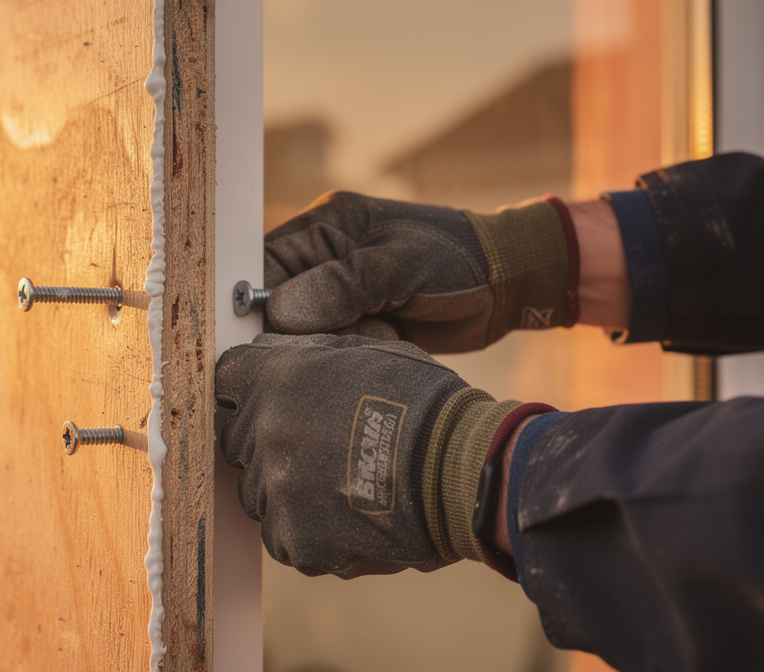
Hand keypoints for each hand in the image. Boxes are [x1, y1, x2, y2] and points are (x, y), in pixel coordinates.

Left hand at [215, 333, 527, 577]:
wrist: (463, 474)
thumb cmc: (423, 404)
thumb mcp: (365, 350)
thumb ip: (306, 351)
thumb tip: (267, 351)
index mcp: (276, 380)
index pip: (225, 382)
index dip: (247, 390)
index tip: (268, 400)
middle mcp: (265, 435)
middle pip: (236, 440)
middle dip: (267, 440)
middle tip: (320, 445)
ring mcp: (276, 492)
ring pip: (257, 491)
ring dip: (286, 487)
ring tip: (340, 482)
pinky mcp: (294, 539)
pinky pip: (283, 534)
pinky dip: (307, 528)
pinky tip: (347, 513)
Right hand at [264, 191, 574, 352]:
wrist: (506, 285)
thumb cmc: (457, 260)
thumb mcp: (401, 266)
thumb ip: (341, 286)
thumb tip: (279, 312)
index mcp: (324, 227)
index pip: (263, 265)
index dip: (257, 303)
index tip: (269, 335)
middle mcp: (322, 259)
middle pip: (278, 307)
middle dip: (308, 330)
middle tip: (356, 328)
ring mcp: (339, 294)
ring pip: (305, 335)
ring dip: (337, 343)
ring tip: (383, 330)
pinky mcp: (357, 324)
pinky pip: (334, 349)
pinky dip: (357, 351)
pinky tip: (390, 340)